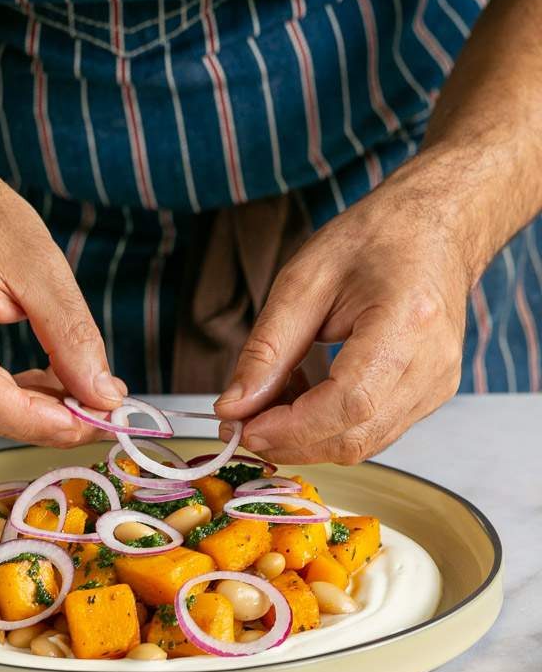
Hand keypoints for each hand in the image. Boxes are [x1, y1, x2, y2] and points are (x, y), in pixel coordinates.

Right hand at [0, 119, 124, 445]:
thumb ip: (71, 334)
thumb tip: (101, 396)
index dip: (35, 420)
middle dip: (44, 420)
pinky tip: (40, 379)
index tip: (87, 421)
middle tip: (99, 408)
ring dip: (31, 410)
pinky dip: (9, 397)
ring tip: (73, 383)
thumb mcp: (39, 263)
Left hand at [214, 156, 473, 463]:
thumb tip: (234, 408)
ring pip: (362, 444)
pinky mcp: (430, 397)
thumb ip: (267, 350)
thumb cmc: (374, 241)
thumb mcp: (303, 281)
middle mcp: (433, 364)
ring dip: (305, 437)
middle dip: (289, 440)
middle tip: (239, 423)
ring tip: (268, 403)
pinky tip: (302, 398)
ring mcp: (438, 386)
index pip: (350, 401)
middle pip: (355, 435)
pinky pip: (372, 432)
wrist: (434, 228)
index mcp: (407, 322)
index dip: (292, 426)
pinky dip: (327, 427)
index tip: (243, 427)